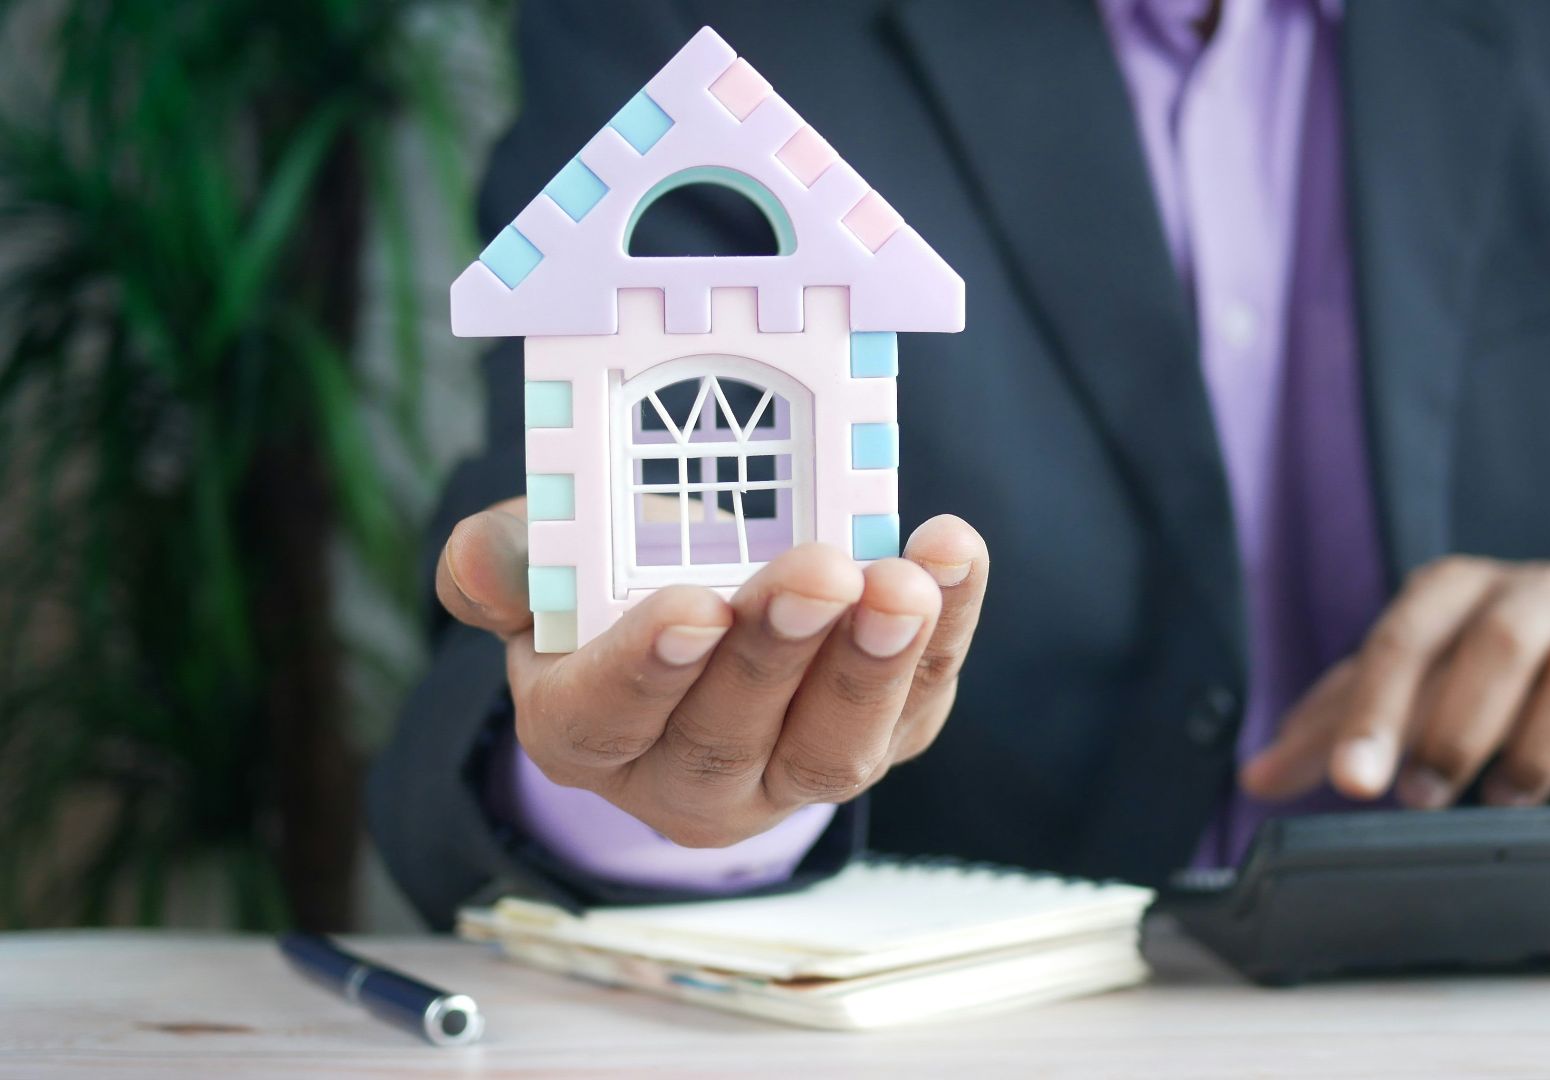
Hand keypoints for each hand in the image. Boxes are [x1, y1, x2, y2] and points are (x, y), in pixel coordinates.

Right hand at [436, 497, 988, 846]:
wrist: (701, 609)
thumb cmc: (610, 585)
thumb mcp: (542, 566)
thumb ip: (505, 561)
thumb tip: (483, 559)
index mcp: (585, 732)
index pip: (607, 718)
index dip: (650, 668)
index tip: (695, 607)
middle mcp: (687, 777)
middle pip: (729, 736)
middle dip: (779, 654)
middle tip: (820, 572)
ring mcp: (791, 773)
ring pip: (833, 748)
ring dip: (874, 663)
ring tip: (903, 582)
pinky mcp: (880, 739)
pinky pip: (918, 700)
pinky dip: (946, 630)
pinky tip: (953, 555)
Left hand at [1240, 556, 1549, 809]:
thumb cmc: (1468, 668)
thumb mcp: (1397, 686)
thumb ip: (1329, 730)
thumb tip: (1255, 778)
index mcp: (1451, 587)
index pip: (1403, 642)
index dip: (1375, 715)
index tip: (1354, 784)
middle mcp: (1533, 591)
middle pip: (1499, 645)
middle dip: (1458, 731)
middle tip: (1425, 800)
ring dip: (1538, 750)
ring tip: (1505, 800)